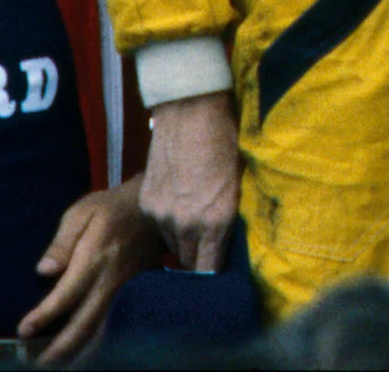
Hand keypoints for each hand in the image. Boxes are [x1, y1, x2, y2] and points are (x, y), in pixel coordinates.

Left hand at [22, 182, 160, 363]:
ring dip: (79, 348)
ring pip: (102, 327)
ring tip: (57, 361)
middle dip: (61, 347)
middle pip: (85, 321)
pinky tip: (84, 348)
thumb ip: (61, 242)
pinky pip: (116, 320)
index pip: (65, 295)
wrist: (155, 207)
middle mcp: (111, 279)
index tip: (23, 330)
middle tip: (38, 363)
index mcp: (94, 258)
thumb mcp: (82, 212)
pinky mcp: (135, 292)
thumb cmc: (112, 207)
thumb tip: (44, 270)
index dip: (44, 316)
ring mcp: (126, 288)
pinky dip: (99, 339)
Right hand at [138, 91, 239, 272]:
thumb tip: (230, 243)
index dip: (211, 277)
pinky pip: (158, 223)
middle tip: (206, 248)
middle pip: (187, 261)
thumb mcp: (241, 182)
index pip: (208, 271)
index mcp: (216, 222)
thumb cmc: (227, 142)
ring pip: (172, 242)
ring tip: (192, 222)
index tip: (215, 278)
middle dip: (197, 258)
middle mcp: (186, 224)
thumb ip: (233, 218)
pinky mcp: (147, 201)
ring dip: (182, 238)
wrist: (192, 111)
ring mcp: (163, 214)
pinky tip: (178, 203)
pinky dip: (167, 219)